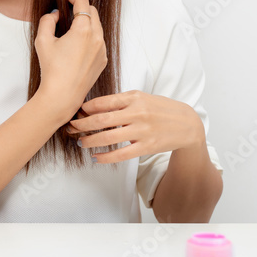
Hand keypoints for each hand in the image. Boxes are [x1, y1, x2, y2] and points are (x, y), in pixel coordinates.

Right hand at [33, 0, 107, 121]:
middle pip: (93, 11)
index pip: (83, 2)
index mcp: (83, 30)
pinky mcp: (103, 60)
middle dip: (81, 7)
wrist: (62, 95)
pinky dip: (90, 36)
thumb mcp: (42, 40)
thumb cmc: (52, 69)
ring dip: (86, 21)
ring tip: (71, 27)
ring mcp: (102, 49)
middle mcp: (97, 38)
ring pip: (97, 26)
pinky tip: (77, 44)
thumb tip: (56, 14)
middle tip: (68, 9)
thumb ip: (48, 20)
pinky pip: (99, 41)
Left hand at [65, 90, 204, 163]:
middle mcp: (137, 113)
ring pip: (108, 138)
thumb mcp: (141, 97)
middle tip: (69, 128)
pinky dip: (105, 157)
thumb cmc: (160, 108)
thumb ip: (120, 101)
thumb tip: (92, 108)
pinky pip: (121, 154)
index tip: (74, 113)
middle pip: (100, 120)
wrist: (187, 123)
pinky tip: (96, 158)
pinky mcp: (147, 146)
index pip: (103, 102)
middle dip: (81, 125)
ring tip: (80, 142)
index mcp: (133, 98)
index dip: (85, 109)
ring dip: (90, 141)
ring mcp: (142, 130)